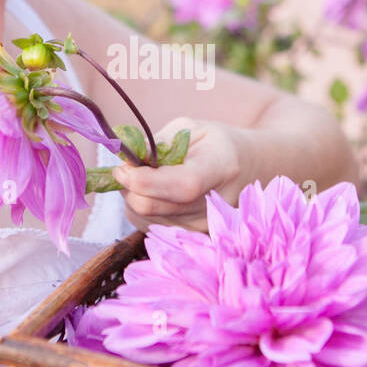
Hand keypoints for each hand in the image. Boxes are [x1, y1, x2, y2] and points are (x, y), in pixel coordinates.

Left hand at [112, 116, 251, 232]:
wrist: (245, 170)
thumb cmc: (214, 144)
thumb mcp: (189, 129)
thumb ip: (155, 144)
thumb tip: (123, 161)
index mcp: (220, 168)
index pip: (181, 186)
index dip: (145, 180)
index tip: (122, 167)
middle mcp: (213, 205)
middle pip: (153, 206)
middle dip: (128, 186)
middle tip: (127, 167)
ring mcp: (201, 227)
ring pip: (143, 217)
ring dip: (132, 196)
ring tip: (148, 177)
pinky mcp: (187, 237)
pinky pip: (146, 224)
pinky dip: (140, 206)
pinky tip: (155, 193)